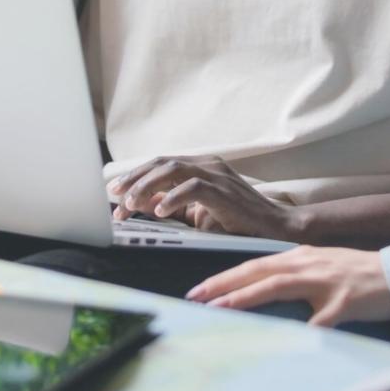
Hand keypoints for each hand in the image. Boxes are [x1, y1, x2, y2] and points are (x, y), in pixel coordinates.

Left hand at [109, 155, 305, 241]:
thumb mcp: (197, 214)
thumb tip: (139, 204)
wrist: (274, 227)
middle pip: (162, 163)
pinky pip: (193, 188)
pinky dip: (172, 198)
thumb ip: (171, 206)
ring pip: (173, 170)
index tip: (114, 190)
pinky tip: (158, 211)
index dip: (135, 175)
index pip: (161, 164)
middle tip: (115, 196)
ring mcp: (217, 174)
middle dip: (134, 179)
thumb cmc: (237, 221)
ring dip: (147, 186)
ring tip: (130, 204)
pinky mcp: (225, 190)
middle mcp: (207, 164)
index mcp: (200, 166)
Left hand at [185, 246, 389, 326]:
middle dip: (224, 284)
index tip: (200, 290)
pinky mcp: (345, 302)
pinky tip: (285, 343)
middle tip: (196, 296)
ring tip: (222, 308)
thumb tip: (260, 292)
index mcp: (300, 258)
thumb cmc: (358, 275)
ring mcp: (326, 283)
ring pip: (278, 287)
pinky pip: (321, 320)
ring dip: (247, 297)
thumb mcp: (321, 268)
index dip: (225, 277)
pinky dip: (303, 331)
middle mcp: (308, 265)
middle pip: (258, 272)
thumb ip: (293, 277)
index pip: (254, 265)